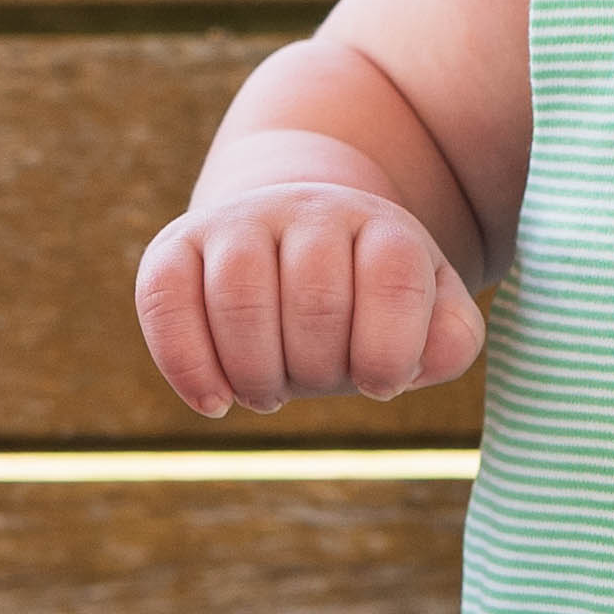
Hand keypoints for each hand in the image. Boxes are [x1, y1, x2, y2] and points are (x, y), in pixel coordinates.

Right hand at [135, 178, 484, 415]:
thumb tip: (412, 367)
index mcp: (381, 227)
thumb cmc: (366, 295)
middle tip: (316, 384)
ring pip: (240, 296)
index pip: (394, 278)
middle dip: (318, 371)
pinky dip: (188, 365)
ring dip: (257, 374)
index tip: (380, 384)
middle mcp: (309, 210)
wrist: (295, 232)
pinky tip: (215, 404)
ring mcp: (238, 221)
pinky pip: (165, 299)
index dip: (389, 351)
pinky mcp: (176, 245)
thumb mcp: (427, 308)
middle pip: (314, 301)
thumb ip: (449, 340)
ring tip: (269, 393)